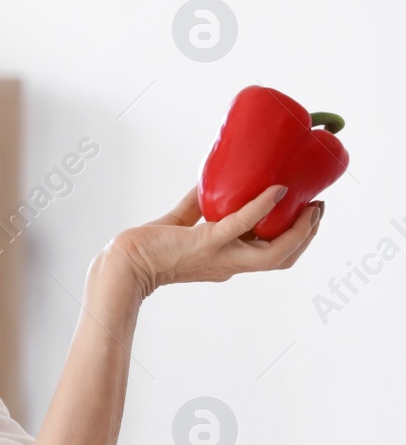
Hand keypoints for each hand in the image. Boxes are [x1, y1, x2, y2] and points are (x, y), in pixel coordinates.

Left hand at [110, 183, 322, 297]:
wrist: (125, 262)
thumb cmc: (148, 246)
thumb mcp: (181, 223)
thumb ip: (196, 205)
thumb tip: (207, 179)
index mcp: (228, 261)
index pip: (271, 256)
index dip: (295, 239)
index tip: (307, 215)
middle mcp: (230, 264)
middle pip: (284, 258)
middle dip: (307, 236)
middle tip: (318, 210)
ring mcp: (221, 255)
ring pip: (276, 253)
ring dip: (299, 231)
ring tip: (311, 207)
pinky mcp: (207, 242)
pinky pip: (242, 225)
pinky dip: (261, 207)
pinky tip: (275, 190)